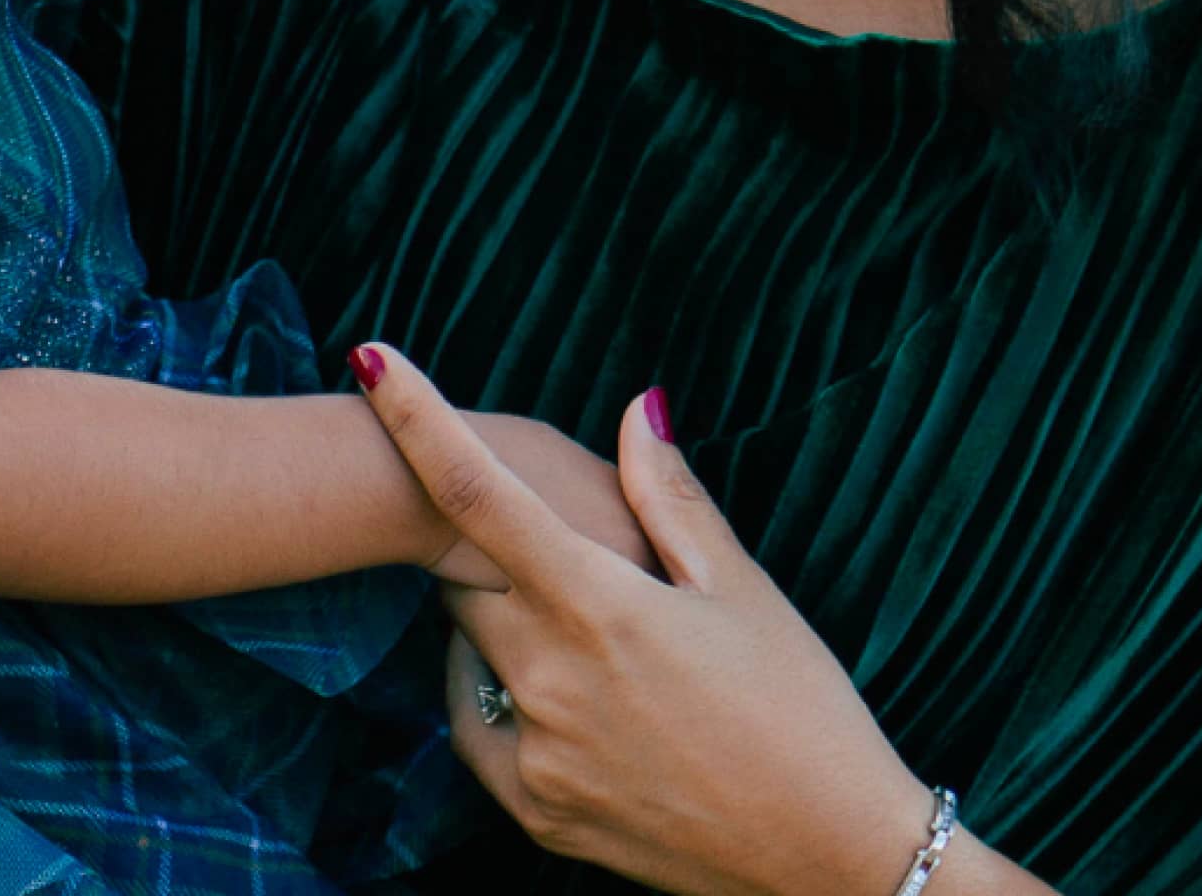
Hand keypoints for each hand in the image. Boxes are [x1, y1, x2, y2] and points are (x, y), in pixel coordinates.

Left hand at [354, 344, 955, 895]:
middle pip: (467, 578)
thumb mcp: (747, 593)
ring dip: (507, 632)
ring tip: (605, 654)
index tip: (368, 357)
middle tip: (574, 568)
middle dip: (494, 556)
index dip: (414, 417)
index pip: (476, 491)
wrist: (832, 860)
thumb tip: (637, 407)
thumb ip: (670, 499)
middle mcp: (549, 676)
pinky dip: (508, 702)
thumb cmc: (804, 712)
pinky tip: (579, 705)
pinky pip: (482, 730)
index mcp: (599, 605)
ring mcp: (535, 751)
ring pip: (474, 655)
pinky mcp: (537, 811)